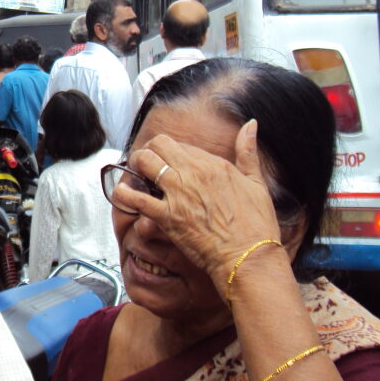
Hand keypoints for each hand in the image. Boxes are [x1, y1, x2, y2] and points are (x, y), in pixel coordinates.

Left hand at [115, 119, 285, 295]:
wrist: (248, 257)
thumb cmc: (256, 225)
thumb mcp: (257, 183)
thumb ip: (248, 152)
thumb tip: (251, 123)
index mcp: (214, 164)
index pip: (180, 145)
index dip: (170, 154)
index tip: (167, 165)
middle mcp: (194, 173)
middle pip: (158, 145)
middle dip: (149, 152)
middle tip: (146, 166)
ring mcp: (178, 193)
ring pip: (145, 162)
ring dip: (136, 166)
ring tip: (136, 177)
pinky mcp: (167, 216)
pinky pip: (135, 198)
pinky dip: (124, 194)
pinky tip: (122, 194)